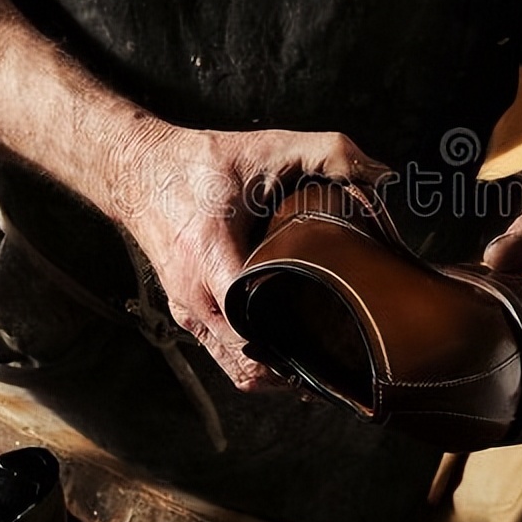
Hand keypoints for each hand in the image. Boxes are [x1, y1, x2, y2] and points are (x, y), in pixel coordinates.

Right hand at [114, 126, 387, 389]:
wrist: (139, 170)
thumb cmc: (201, 164)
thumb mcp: (270, 148)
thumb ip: (330, 153)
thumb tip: (381, 174)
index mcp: (211, 258)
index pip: (255, 324)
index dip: (299, 342)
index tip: (341, 342)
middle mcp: (195, 296)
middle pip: (252, 362)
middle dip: (299, 367)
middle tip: (347, 361)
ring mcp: (189, 312)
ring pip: (238, 371)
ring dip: (279, 374)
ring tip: (325, 364)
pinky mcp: (188, 316)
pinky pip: (225, 358)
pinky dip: (258, 363)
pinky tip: (291, 353)